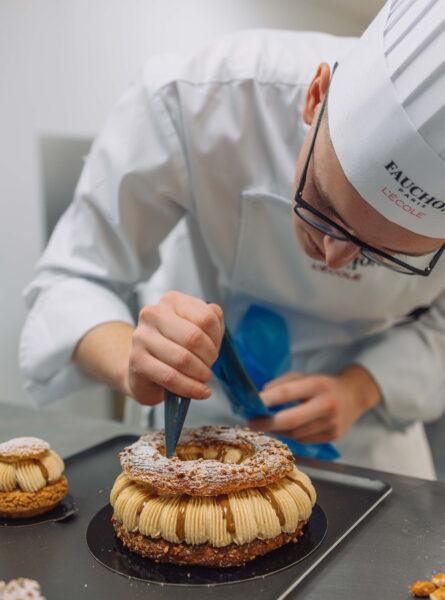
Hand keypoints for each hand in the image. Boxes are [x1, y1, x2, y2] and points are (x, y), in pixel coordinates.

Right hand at [127, 291, 223, 405]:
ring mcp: (142, 336)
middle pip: (194, 337)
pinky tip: (199, 391)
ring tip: (203, 378)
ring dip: (200, 373)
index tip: (215, 348)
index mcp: (172, 301)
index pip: (206, 317)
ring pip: (182, 359)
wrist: (143, 369)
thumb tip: (216, 315)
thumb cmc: (174, 346)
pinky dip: (190, 388)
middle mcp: (154, 314)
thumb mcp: (196, 328)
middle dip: (209, 357)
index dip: (216, 338)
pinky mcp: (137, 360)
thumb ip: (211, 319)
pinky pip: (170, 377)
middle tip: (208, 366)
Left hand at [248, 365, 380, 442]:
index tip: (250, 404)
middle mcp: (327, 405)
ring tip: (267, 424)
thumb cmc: (323, 384)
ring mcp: (331, 423)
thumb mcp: (304, 376)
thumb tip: (261, 397)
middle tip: (251, 422)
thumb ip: (283, 384)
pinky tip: (285, 428)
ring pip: (296, 433)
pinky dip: (291, 435)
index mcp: (318, 385)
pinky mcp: (333, 436)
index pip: (287, 393)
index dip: (267, 400)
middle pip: (291, 420)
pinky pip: (304, 440)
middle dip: (268, 423)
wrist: (354, 395)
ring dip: (278, 430)